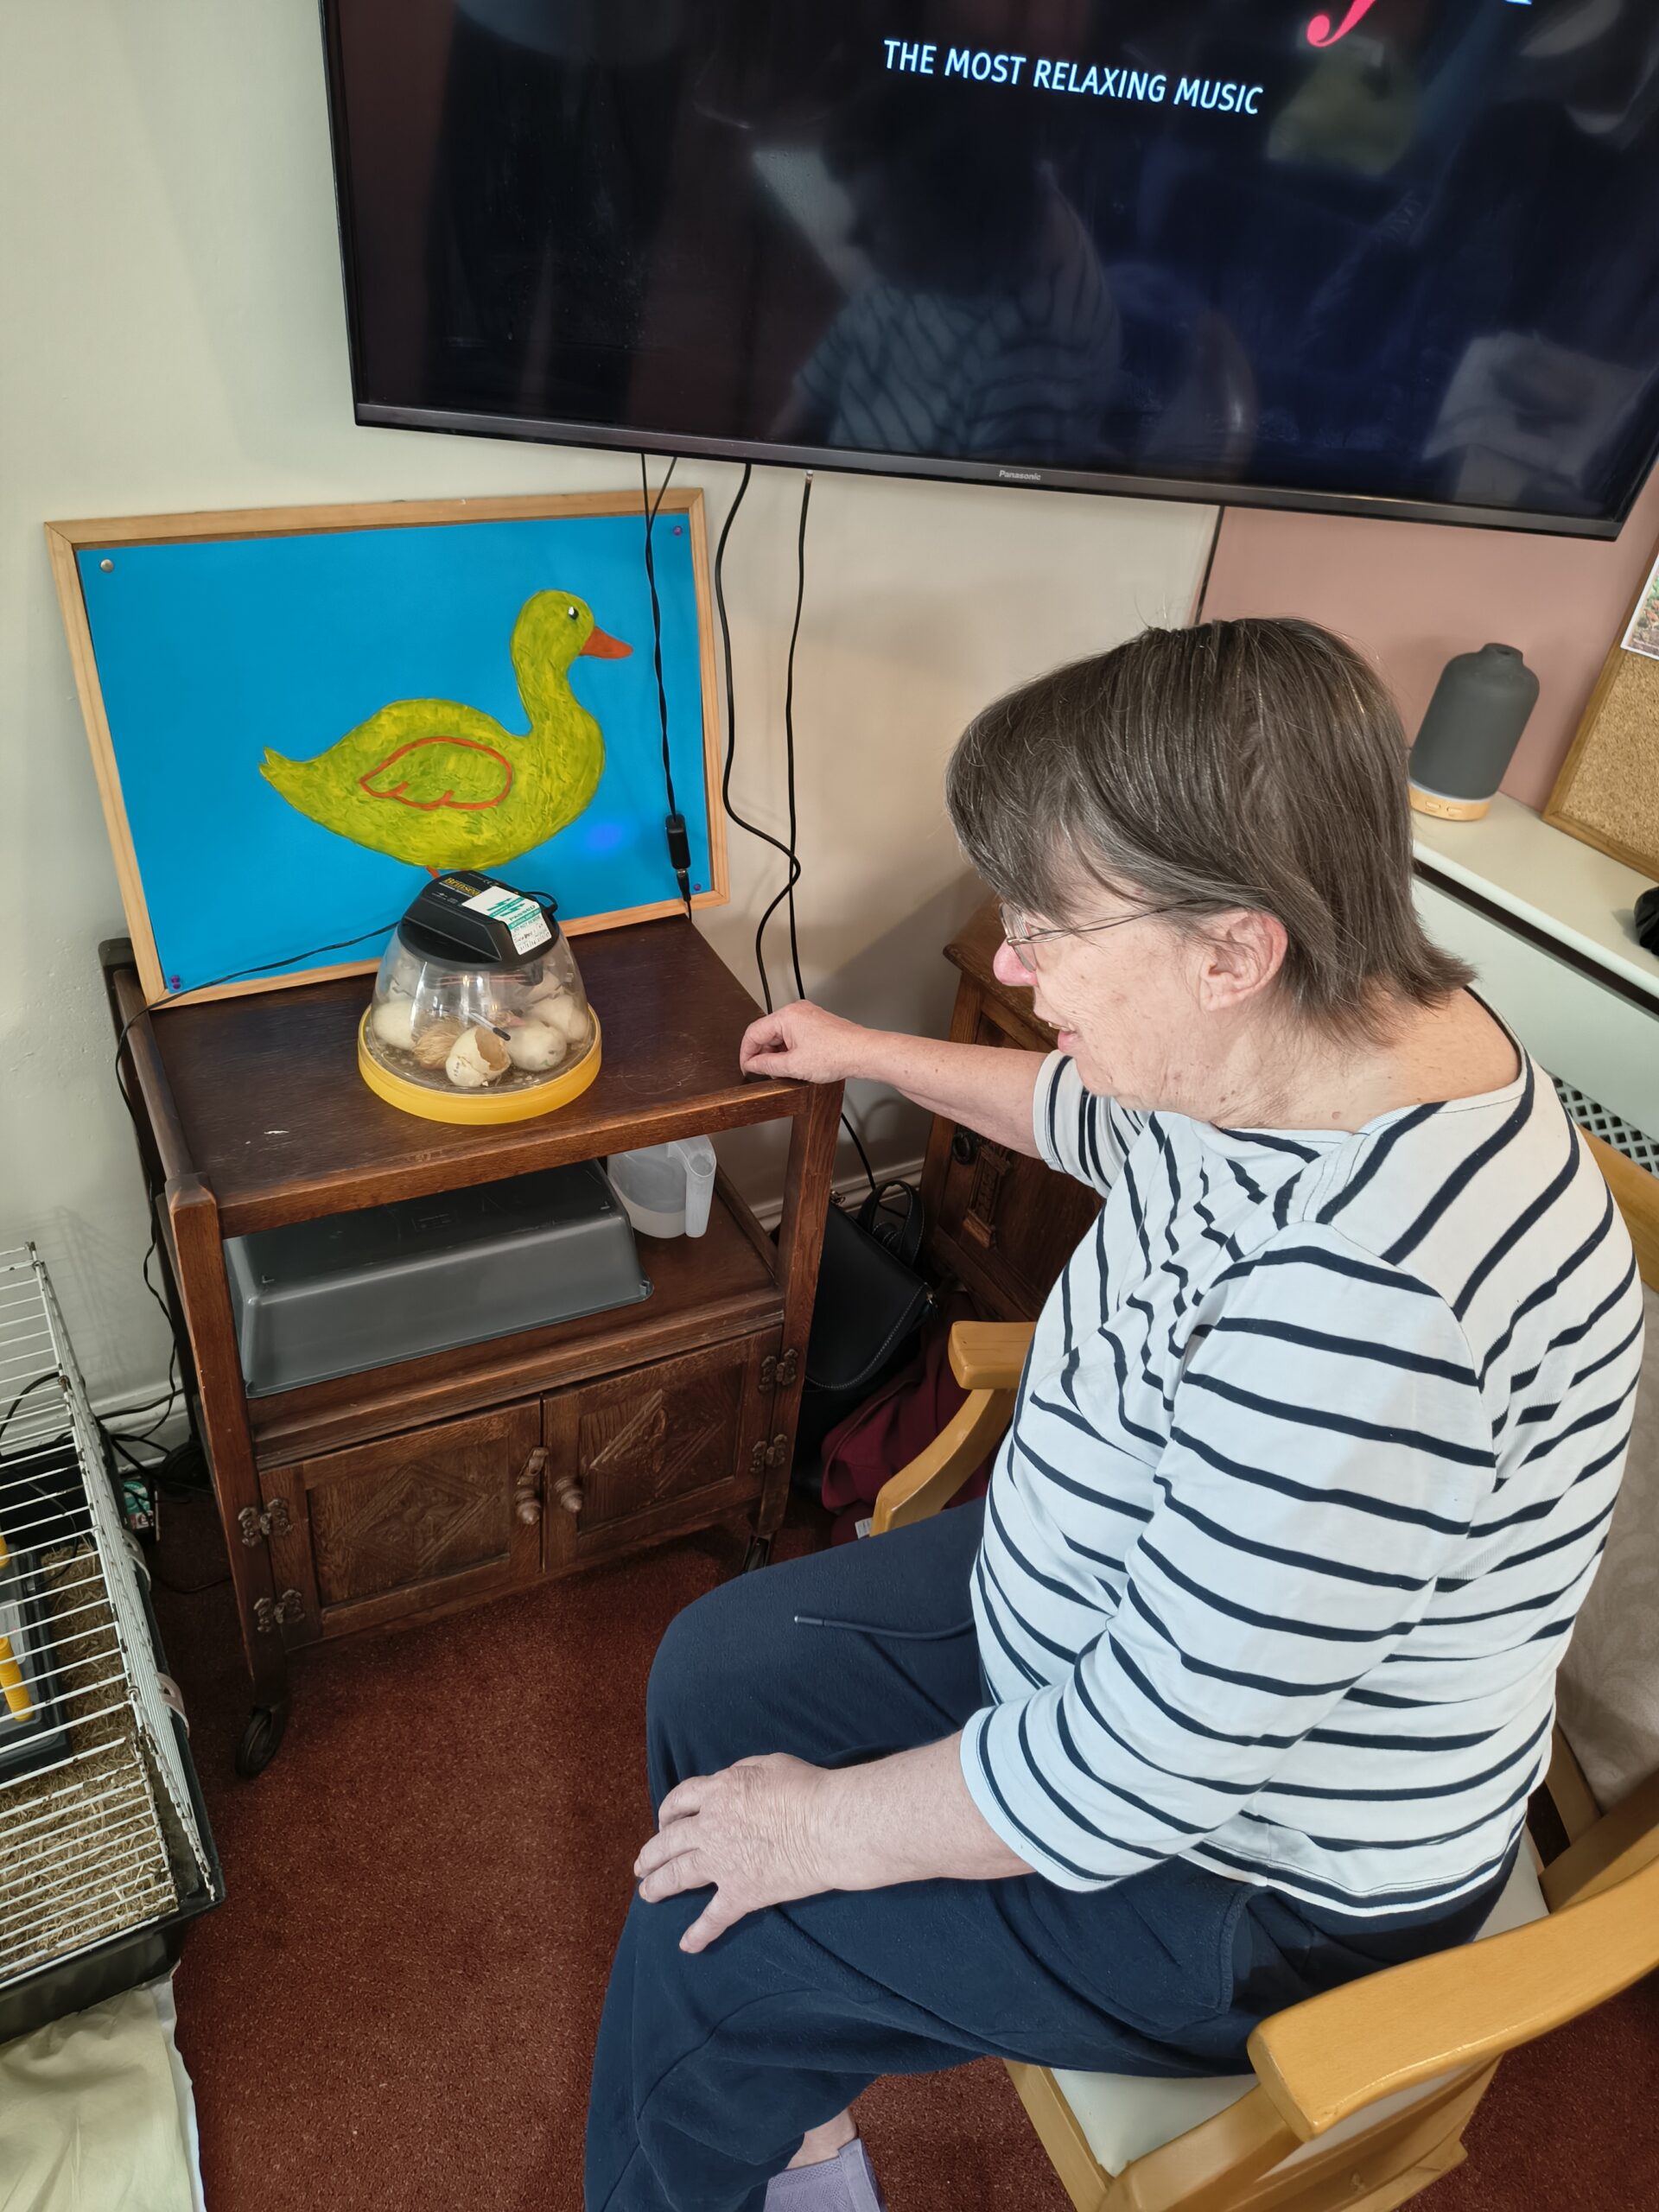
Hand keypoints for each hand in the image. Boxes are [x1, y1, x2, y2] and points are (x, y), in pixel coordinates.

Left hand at [634, 1754, 834, 1953]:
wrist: (826, 1826)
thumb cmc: (804, 1789)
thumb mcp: (767, 1764)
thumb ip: (741, 1773)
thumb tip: (731, 1784)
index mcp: (718, 1793)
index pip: (681, 1799)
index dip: (669, 1810)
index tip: (664, 1821)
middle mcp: (711, 1828)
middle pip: (669, 1841)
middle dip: (651, 1853)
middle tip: (641, 1865)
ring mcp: (722, 1863)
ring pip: (678, 1876)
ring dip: (658, 1885)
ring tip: (646, 1893)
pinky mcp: (741, 1893)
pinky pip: (714, 1917)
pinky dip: (699, 1933)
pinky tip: (686, 1945)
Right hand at [739, 1000, 868, 1084]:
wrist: (863, 1053)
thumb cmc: (836, 1055)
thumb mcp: (793, 1066)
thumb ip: (766, 1065)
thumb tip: (752, 1064)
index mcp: (787, 1016)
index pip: (753, 1033)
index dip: (746, 1053)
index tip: (746, 1068)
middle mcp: (796, 1011)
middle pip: (767, 1033)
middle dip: (764, 1054)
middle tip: (767, 1073)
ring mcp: (808, 1015)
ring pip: (781, 1035)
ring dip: (779, 1053)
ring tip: (787, 1070)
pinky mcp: (816, 1023)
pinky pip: (794, 1035)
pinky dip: (791, 1050)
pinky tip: (798, 1064)